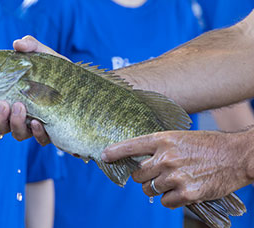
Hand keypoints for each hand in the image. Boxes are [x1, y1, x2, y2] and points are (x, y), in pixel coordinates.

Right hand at [0, 36, 65, 144]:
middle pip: (0, 126)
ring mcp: (36, 126)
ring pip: (18, 134)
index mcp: (13, 100)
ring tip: (20, 107)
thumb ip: (31, 47)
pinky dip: (37, 133)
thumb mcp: (45, 57)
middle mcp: (21, 116)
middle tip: (3, 103)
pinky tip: (38, 122)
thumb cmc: (60, 73)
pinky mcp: (52, 133)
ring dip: (15, 123)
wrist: (87, 87)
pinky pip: (41, 139)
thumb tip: (18, 44)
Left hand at [101, 130, 252, 208]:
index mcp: (163, 139)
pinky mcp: (187, 193)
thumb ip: (159, 147)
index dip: (115, 152)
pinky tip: (183, 189)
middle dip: (144, 176)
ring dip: (158, 187)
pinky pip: (164, 201)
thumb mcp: (180, 137)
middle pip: (138, 174)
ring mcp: (175, 176)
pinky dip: (171, 198)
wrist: (236, 156)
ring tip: (176, 179)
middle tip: (159, 172)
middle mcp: (166, 157)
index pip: (131, 146)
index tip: (104, 156)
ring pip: (150, 189)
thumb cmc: (207, 144)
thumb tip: (138, 159)